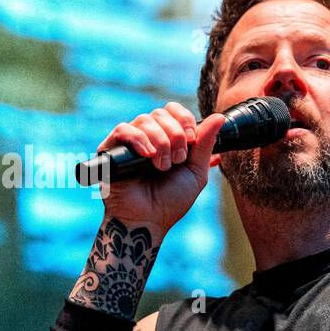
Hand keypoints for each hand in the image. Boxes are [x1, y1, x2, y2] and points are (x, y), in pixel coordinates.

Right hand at [95, 102, 226, 235]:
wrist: (149, 220)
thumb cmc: (171, 200)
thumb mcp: (196, 172)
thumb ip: (205, 144)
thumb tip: (219, 117)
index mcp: (167, 138)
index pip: (173, 110)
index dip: (184, 119)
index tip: (191, 140)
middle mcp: (147, 137)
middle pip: (160, 113)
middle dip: (175, 135)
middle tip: (177, 161)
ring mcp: (129, 142)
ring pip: (144, 120)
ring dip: (160, 143)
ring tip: (162, 167)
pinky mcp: (110, 149)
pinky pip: (123, 129)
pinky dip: (139, 140)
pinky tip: (147, 156)